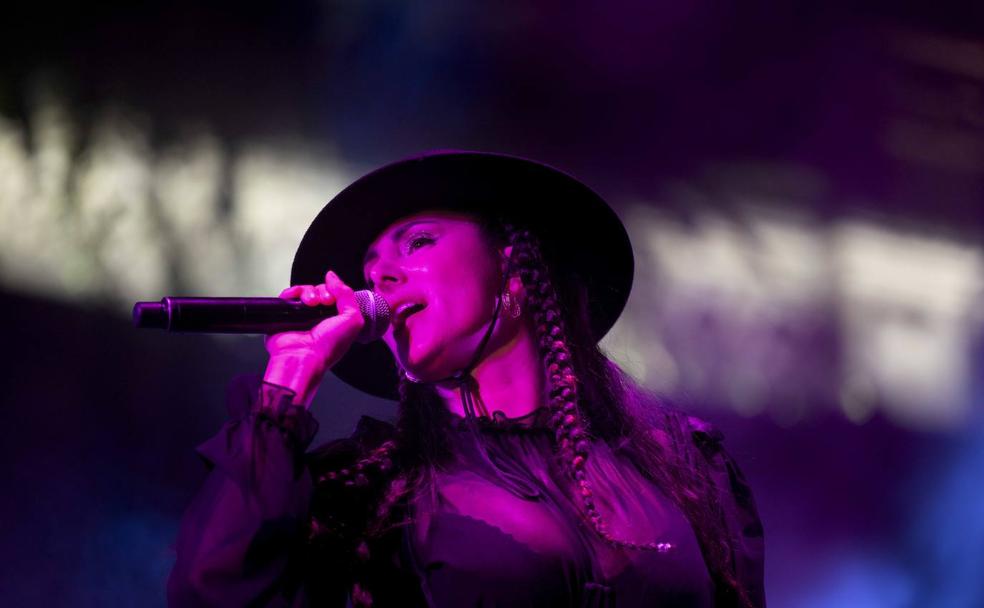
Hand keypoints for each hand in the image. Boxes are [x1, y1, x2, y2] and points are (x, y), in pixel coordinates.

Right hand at [262, 270, 364, 406]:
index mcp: (335, 319)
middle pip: (320, 290)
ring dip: (309, 291)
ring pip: (305, 291)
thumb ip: (348, 295)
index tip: (334, 299)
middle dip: (323, 291)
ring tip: (311, 303)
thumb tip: (332, 277)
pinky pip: (288, 295)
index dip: (336, 291)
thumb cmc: (328, 345)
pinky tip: (297, 298)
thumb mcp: (352, 320)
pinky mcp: (284, 315)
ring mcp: (301, 316)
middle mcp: (318, 317)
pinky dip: (292, 292)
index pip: (336, 295)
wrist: (303, 356)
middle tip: (324, 302)